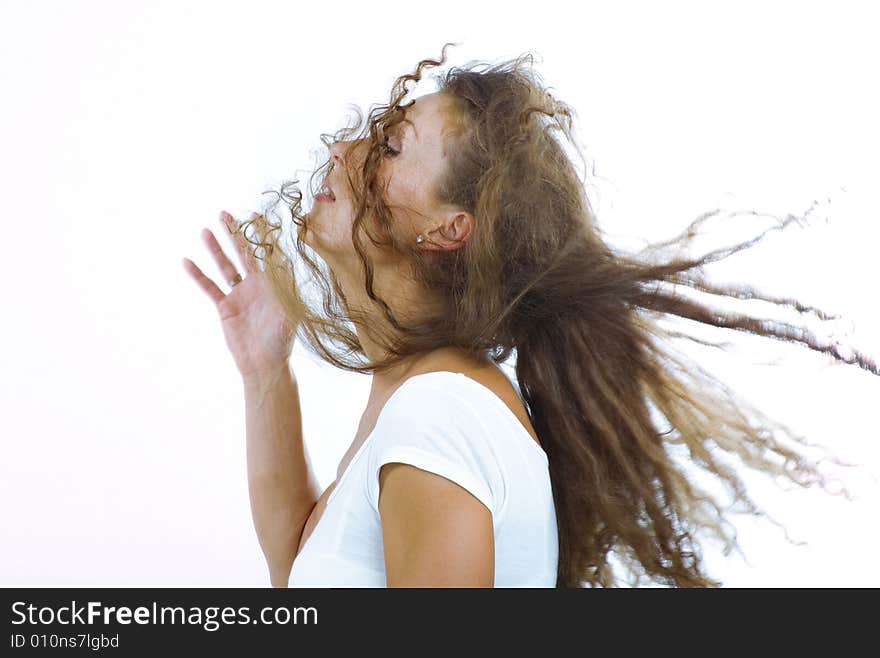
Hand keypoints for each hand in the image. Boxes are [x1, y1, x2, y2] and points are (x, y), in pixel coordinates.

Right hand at [182, 211, 297, 378]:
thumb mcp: (288, 314)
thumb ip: (285, 290)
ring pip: (225, 265)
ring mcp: (239, 294)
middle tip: (225, 213)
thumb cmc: (282, 341)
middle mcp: (257, 285)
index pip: (267, 253)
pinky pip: (209, 287)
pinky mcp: (225, 307)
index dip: (261, 234)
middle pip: (243, 253)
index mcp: (274, 284)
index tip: (254, 214)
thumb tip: (284, 266)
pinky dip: (198, 275)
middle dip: (235, 233)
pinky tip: (187, 260)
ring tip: (205, 229)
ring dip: (215, 248)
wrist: (264, 364)